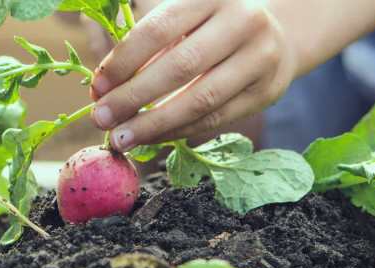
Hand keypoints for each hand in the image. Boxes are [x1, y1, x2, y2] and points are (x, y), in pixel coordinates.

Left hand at [90, 0, 297, 151]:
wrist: (277, 36)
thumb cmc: (212, 29)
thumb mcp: (184, 22)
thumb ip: (146, 49)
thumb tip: (102, 91)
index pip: (158, 29)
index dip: (123, 61)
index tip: (96, 87)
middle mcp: (241, 22)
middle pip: (180, 66)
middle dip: (133, 97)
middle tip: (100, 119)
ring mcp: (260, 58)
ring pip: (200, 99)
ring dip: (154, 124)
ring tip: (121, 138)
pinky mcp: (267, 92)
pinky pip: (216, 120)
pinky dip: (178, 132)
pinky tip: (152, 138)